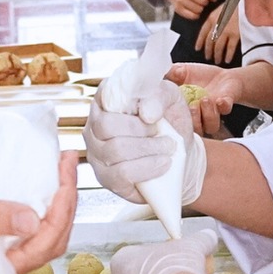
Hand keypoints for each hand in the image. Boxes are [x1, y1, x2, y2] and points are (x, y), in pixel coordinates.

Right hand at [0, 152, 77, 273]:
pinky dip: (30, 199)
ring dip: (51, 201)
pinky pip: (14, 220)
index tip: (67, 170)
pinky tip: (29, 178)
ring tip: (57, 167)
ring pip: (34, 231)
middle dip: (66, 201)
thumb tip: (32, 221)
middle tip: (68, 161)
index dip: (64, 206)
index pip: (45, 241)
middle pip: (48, 238)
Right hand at [83, 86, 201, 203]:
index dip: (129, 103)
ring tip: (167, 149)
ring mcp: (96, 154)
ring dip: (148, 150)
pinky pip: (121, 174)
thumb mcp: (170, 99)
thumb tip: (147, 113)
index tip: (151, 110)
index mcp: (105, 100)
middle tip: (163, 133)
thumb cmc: (169, 122)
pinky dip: (146, 169)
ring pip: (115, 151)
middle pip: (106, 126)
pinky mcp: (106, 178)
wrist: (178, 155)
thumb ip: (160, 96)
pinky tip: (162, 164)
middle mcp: (94, 126)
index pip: (104, 95)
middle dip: (141, 131)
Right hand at [167, 63, 246, 138]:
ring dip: (208, 114)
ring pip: (210, 126)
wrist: (221, 75)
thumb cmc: (198, 76)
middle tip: (192, 106)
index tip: (172, 110)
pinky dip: (223, 105)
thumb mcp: (180, 71)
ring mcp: (212, 113)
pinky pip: (225, 110)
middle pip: (194, 130)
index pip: (175, 121)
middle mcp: (197, 116)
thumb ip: (169, 73)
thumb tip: (160, 76)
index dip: (173, 120)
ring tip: (205, 99)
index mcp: (183, 109)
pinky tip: (220, 99)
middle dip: (193, 121)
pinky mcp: (225, 105)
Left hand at [195, 1, 238, 63]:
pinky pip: (230, 48)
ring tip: (217, 60)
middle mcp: (217, 26)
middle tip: (208, 57)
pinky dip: (228, 55)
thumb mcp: (221, 9)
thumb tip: (211, 29)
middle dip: (208, 51)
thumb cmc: (234, 5)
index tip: (198, 48)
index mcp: (212, 19)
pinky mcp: (236, 34)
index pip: (202, 33)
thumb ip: (215, 19)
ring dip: (217, 55)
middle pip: (210, 42)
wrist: (244, 3)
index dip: (199, 42)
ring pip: (218, 47)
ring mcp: (226, 31)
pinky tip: (227, 59)